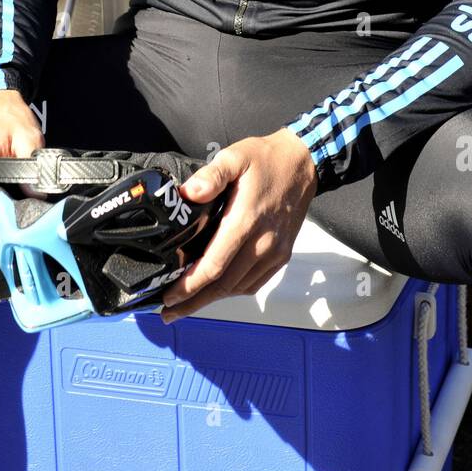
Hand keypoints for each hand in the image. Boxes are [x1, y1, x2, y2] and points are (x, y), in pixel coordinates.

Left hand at [160, 127, 317, 322]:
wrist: (303, 163)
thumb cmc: (265, 160)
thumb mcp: (234, 157)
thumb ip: (211, 175)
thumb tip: (188, 193)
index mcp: (246, 220)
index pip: (214, 265)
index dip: (189, 286)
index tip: (168, 297)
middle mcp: (263, 242)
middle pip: (223, 285)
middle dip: (193, 302)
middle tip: (168, 313)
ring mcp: (275, 252)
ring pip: (239, 287)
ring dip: (212, 299)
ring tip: (187, 304)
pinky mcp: (282, 255)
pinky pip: (254, 283)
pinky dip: (233, 291)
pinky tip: (217, 290)